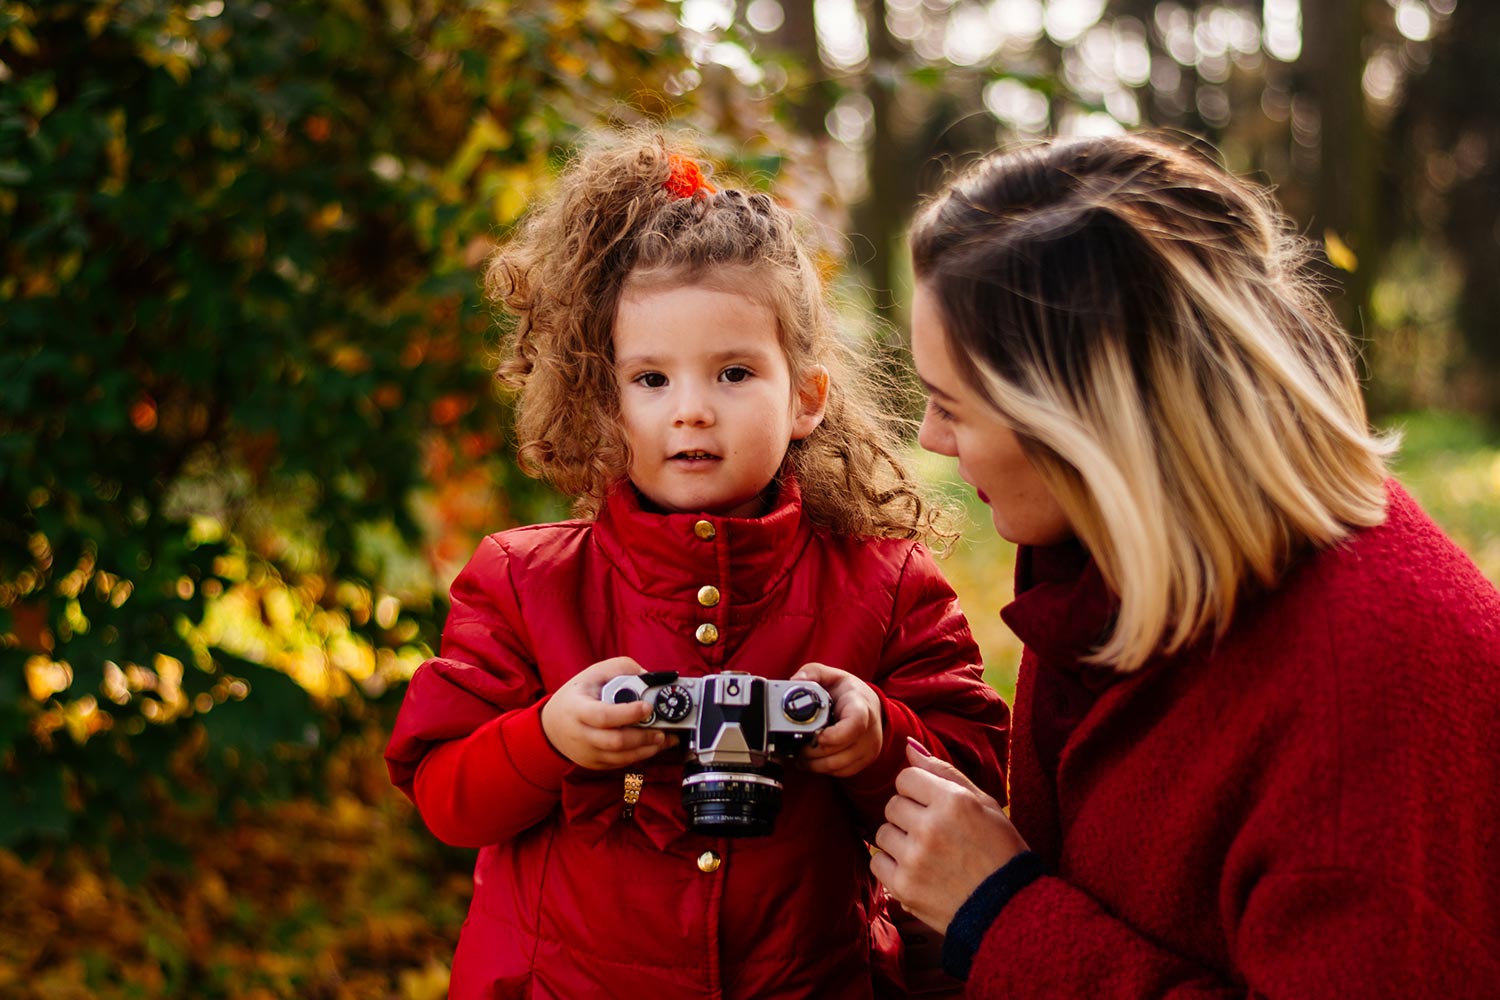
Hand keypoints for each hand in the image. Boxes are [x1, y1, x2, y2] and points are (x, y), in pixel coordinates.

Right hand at [541, 657, 676, 769]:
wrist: (553, 724)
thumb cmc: (579, 695)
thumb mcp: (595, 673)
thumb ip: (623, 670)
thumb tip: (651, 678)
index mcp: (578, 708)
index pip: (603, 716)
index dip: (628, 714)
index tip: (647, 707)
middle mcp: (581, 734)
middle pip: (615, 741)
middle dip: (643, 737)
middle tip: (662, 730)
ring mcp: (587, 752)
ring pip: (621, 757)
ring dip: (647, 749)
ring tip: (664, 739)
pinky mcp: (595, 763)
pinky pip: (621, 763)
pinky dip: (640, 755)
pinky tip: (653, 746)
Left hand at [791, 663, 882, 777]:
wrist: (870, 705)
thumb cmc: (850, 691)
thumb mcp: (832, 675)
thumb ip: (812, 673)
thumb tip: (794, 680)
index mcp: (861, 707)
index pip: (855, 725)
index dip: (833, 735)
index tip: (815, 735)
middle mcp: (869, 731)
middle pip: (839, 752)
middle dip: (812, 752)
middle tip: (797, 746)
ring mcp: (868, 749)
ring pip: (837, 766)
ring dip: (814, 764)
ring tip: (801, 755)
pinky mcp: (865, 761)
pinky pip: (841, 773)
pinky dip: (824, 769)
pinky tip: (813, 761)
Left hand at [871, 740, 1029, 933]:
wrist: (1008, 910)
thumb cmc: (1000, 851)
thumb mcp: (985, 804)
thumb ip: (945, 772)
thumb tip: (909, 746)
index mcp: (953, 801)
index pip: (906, 778)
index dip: (920, 791)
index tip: (936, 807)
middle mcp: (930, 827)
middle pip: (893, 805)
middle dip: (910, 815)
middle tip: (936, 833)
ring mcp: (915, 859)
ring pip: (882, 832)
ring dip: (900, 840)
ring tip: (929, 854)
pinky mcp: (904, 887)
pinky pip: (877, 861)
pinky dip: (892, 865)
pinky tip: (917, 871)